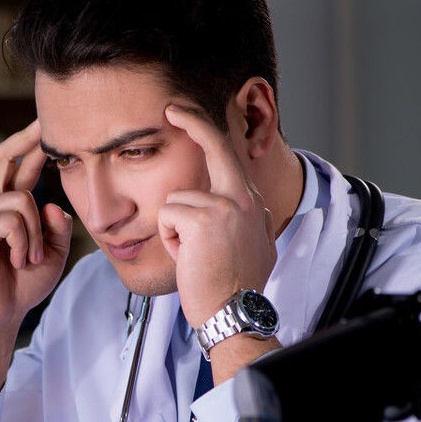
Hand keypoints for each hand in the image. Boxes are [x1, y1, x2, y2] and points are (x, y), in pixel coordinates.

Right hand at [0, 120, 74, 332]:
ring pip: (23, 201)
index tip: (46, 122)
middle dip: (27, 137)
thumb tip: (52, 203)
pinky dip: (23, 243)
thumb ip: (57, 225)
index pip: (16, 163)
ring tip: (30, 259)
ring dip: (36, 235)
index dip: (31, 142)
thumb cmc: (22, 284)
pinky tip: (16, 261)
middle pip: (3, 155)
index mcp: (4, 204)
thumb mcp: (52, 251)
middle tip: (45, 121)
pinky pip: (12, 221)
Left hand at [158, 105, 276, 328]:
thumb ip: (244, 222)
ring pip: (176, 200)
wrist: (234, 313)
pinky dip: (169, 240)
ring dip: (173, 231)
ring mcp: (226, 205)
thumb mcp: (251, 248)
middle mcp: (244, 199)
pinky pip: (167, 216)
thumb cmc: (234, 290)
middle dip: (193, 120)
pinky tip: (188, 259)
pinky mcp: (204, 217)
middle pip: (216, 146)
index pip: (230, 159)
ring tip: (193, 257)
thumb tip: (244, 212)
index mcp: (253, 205)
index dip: (208, 134)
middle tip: (172, 107)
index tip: (187, 116)